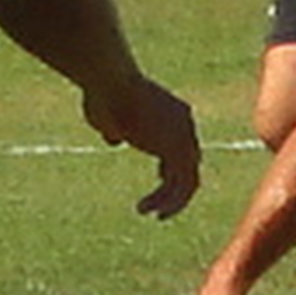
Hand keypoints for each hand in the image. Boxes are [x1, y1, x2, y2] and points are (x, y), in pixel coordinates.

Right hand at [83, 75, 199, 219]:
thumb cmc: (105, 92)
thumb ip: (116, 128)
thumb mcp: (110, 113)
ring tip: (147, 213)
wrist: (111, 81)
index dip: (173, 167)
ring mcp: (184, 137)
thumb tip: (114, 141)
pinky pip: (179, 186)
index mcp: (175, 113)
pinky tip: (147, 210)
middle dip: (176, 188)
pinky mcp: (176, 149)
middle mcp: (185, 124)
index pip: (183, 147)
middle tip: (161, 208)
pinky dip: (167, 202)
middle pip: (190, 165)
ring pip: (188, 180)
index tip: (159, 181)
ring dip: (170, 202)